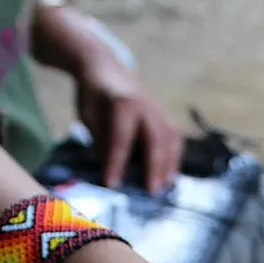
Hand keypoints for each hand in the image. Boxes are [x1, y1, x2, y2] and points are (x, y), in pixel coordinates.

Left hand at [74, 61, 182, 192]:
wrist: (106, 68)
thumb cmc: (94, 97)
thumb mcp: (89, 116)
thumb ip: (101, 141)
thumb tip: (112, 170)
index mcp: (122, 103)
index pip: (120, 137)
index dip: (116, 162)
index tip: (111, 184)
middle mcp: (145, 106)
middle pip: (154, 139)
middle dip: (153, 166)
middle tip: (151, 191)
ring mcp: (158, 110)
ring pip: (170, 139)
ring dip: (168, 165)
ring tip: (163, 187)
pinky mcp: (164, 116)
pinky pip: (174, 138)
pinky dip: (173, 157)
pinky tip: (169, 175)